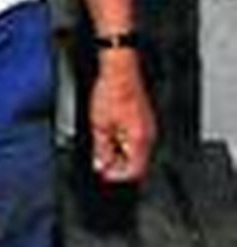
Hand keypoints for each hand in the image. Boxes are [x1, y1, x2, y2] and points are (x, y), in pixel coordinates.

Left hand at [89, 50, 155, 181]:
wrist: (119, 71)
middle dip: (117, 164)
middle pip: (135, 162)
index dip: (117, 176)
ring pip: (134, 150)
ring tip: (101, 145)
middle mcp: (148, 135)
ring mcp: (147, 126)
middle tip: (100, 160)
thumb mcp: (99, 125)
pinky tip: (108, 133)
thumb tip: (101, 164)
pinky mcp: (142, 117)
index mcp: (140, 140)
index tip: (103, 173)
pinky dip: (121, 140)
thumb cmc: (112, 92)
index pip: (134, 171)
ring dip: (118, 152)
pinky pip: (134, 137)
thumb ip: (101, 148)